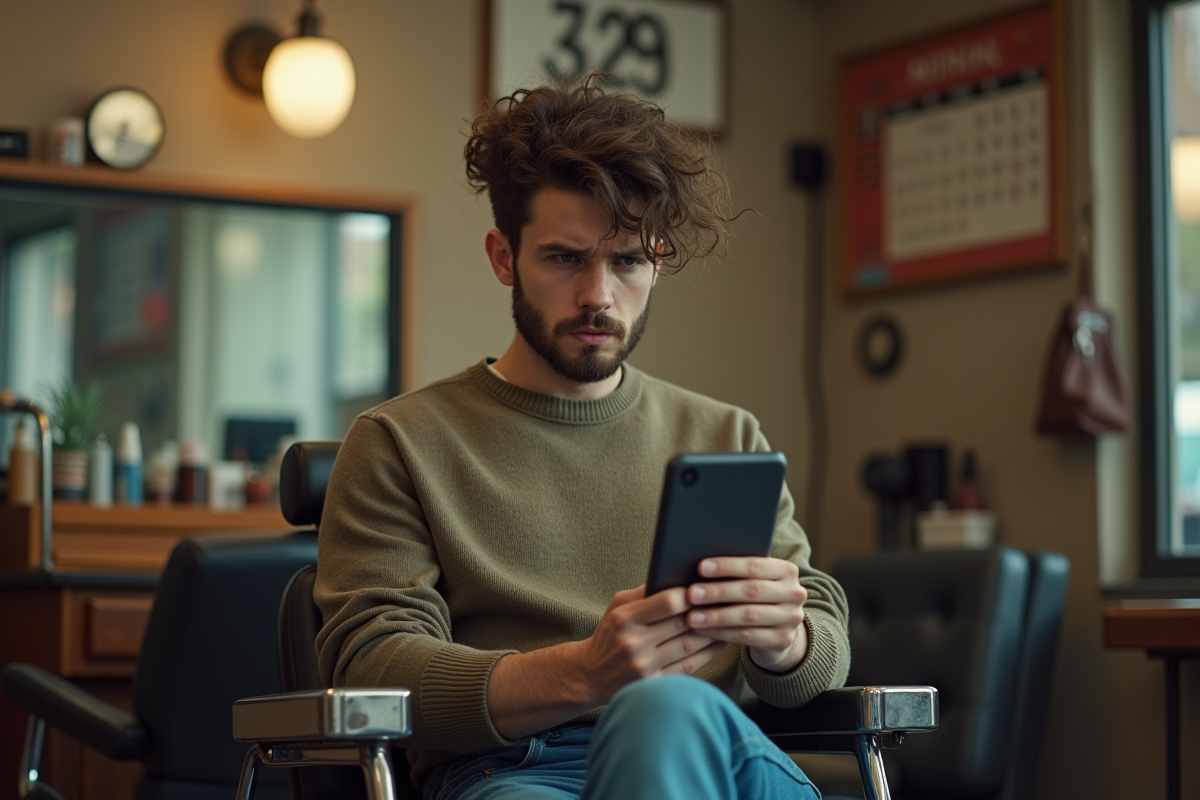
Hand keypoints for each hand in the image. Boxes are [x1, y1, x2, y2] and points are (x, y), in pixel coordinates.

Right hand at [576, 585, 725, 703]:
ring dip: (711, 632)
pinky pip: (688, 667)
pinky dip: (707, 653)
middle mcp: (633, 643)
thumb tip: (675, 576)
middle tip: (723, 602)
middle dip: (705, 612)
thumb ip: (643, 592)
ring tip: (726, 620)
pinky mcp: (654, 684)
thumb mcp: (617, 607)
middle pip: (681, 624)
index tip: (702, 589)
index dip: (689, 595)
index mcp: (624, 618)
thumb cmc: (609, 634)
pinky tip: (719, 642)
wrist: (591, 674)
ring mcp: (644, 666)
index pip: (666, 602)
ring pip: (688, 645)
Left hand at [685, 557, 808, 672]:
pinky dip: (722, 633)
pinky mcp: (783, 640)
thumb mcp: (754, 581)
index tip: (700, 568)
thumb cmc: (757, 597)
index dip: (727, 566)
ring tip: (692, 617)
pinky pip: (747, 636)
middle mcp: (794, 593)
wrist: (780, 629)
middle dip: (718, 592)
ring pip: (748, 615)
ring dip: (716, 616)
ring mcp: (791, 618)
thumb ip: (737, 573)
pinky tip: (704, 631)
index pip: (755, 566)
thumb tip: (700, 567)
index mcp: (787, 570)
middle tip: (692, 594)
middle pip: (751, 590)